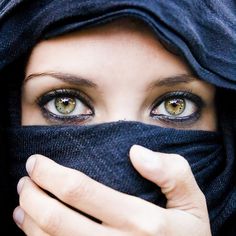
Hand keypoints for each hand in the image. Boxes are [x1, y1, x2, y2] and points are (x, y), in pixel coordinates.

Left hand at [13, 145, 210, 235]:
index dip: (51, 174)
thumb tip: (136, 153)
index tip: (36, 162)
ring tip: (22, 200)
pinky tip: (28, 228)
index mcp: (141, 222)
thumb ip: (172, 172)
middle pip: (56, 219)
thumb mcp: (193, 201)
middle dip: (32, 195)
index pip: (81, 191)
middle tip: (25, 179)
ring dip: (27, 219)